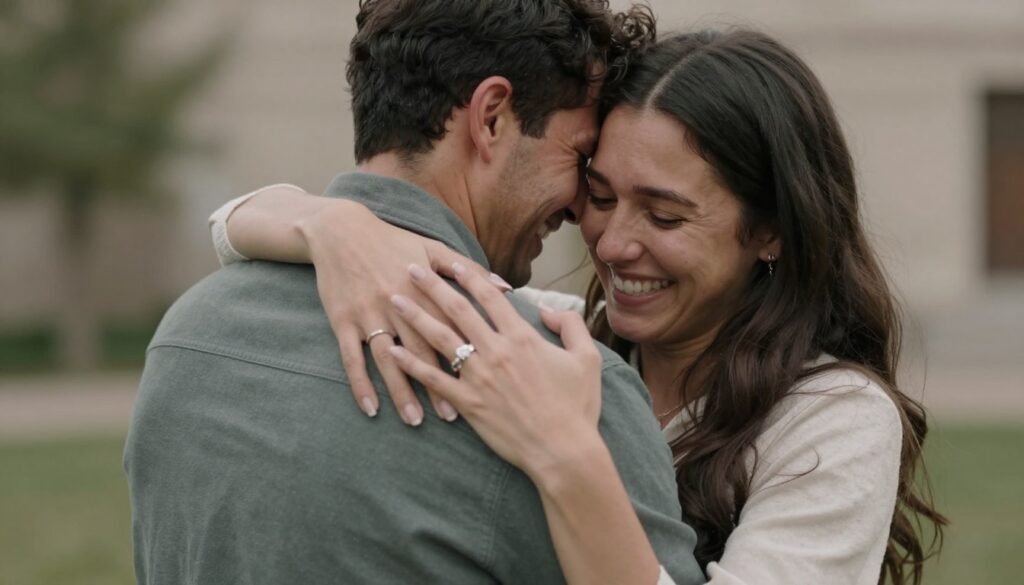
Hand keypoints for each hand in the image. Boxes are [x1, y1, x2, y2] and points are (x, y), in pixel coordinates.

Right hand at [297, 201, 511, 425]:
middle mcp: (396, 304)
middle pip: (419, 350)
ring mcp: (367, 315)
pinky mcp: (342, 321)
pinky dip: (359, 385)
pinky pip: (350, 359)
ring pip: (386, 360)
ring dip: (400, 392)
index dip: (463, 356)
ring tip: (414, 420)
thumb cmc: (393, 241)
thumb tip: (506, 287)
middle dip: (436, 384)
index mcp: (422, 290)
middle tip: (451, 416)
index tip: (482, 383)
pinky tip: (370, 409)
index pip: (448, 329)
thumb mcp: (432, 249)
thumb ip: (468, 270)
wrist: (340, 230)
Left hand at [386, 262, 603, 477]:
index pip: (489, 297)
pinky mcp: (468, 403)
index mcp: (522, 337)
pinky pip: (433, 379)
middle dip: (431, 286)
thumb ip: (570, 324)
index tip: (451, 263)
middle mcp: (496, 351)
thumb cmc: (578, 406)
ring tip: (393, 299)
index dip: (469, 276)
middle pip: (457, 310)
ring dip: (414, 315)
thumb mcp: (587, 358)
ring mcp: (479, 377)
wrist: (563, 451)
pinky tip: (392, 351)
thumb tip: (546, 308)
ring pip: (439, 338)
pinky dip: (411, 364)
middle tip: (410, 268)